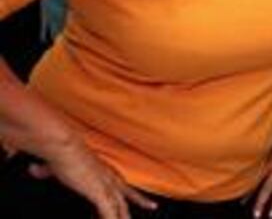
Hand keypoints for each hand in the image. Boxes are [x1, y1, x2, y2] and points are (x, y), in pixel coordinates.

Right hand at [42, 137, 156, 218]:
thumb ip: (46, 170)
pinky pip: (109, 212)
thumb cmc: (61, 152)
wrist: (63, 145)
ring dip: (122, 217)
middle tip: (152, 206)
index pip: (123, 184)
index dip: (135, 193)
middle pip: (128, 195)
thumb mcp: (55, 165)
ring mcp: (105, 185)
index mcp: (103, 170)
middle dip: (141, 201)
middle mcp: (109, 177)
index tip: (146, 197)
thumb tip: (33, 169)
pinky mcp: (99, 192)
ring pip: (120, 207)